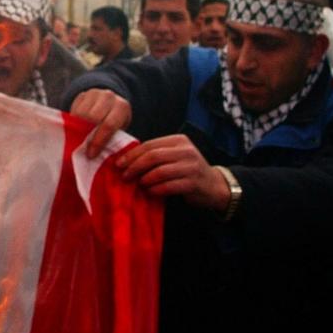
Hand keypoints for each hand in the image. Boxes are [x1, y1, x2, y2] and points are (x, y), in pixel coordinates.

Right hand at [70, 89, 131, 158]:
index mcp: (122, 107)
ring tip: (76, 140)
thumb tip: (101, 160)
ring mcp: (95, 93)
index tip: (91, 154)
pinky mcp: (83, 94)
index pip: (109, 125)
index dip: (99, 141)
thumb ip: (112, 140)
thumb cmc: (115, 123)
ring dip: (77, 127)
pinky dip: (73, 121)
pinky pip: (74, 109)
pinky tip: (73, 129)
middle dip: (86, 134)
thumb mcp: (119, 131)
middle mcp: (109, 97)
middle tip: (81, 148)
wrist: (111, 103)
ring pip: (82, 112)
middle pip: (93, 117)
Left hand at [115, 134, 230, 210]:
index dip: (132, 155)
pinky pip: (169, 186)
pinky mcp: (193, 182)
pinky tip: (150, 192)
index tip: (118, 164)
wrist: (214, 186)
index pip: (150, 145)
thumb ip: (156, 155)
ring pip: (160, 171)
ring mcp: (191, 166)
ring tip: (138, 184)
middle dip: (135, 166)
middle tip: (124, 176)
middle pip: (153, 156)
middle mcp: (186, 150)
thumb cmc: (187, 171)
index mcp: (178, 141)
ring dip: (145, 179)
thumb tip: (126, 160)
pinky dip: (156, 189)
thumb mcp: (174, 156)